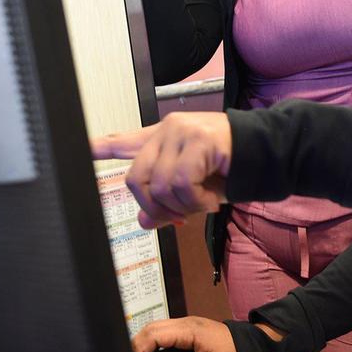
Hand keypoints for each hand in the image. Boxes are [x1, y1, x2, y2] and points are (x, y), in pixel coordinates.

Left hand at [92, 112, 231, 228]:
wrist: (268, 155)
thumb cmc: (231, 170)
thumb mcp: (195, 190)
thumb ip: (166, 202)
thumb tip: (144, 222)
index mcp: (164, 139)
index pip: (126, 141)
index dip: (102, 146)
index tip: (82, 147)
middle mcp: (167, 129)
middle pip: (136, 178)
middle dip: (156, 207)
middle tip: (180, 217)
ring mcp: (181, 131)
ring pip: (160, 185)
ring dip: (183, 206)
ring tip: (204, 204)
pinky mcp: (198, 139)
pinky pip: (182, 183)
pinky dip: (196, 201)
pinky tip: (211, 200)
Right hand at [132, 317, 239, 351]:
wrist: (250, 345)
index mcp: (189, 330)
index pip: (154, 334)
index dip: (139, 350)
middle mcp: (184, 323)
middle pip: (150, 328)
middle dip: (136, 345)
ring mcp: (185, 324)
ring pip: (155, 328)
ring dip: (143, 343)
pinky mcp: (187, 329)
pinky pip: (163, 331)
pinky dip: (153, 342)